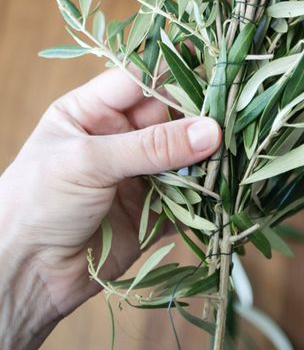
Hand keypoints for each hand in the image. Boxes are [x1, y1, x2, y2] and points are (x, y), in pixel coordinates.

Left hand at [0, 68, 220, 318]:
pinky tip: (225, 188)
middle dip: (197, 120)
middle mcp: (118, 138)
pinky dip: (205, 194)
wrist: (25, 274)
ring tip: (233, 155)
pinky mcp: (153, 210)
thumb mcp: (89, 161)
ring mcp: (137, 174)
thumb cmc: (38, 202)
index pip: (139, 82)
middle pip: (169, 117)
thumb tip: (210, 130)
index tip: (213, 75)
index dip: (172, 78)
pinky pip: (188, 196)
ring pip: (183, 156)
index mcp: (92, 112)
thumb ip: (151, 146)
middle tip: (231, 121)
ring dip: (205, 158)